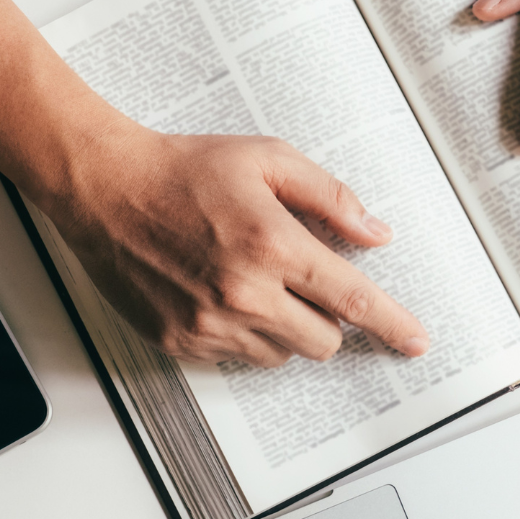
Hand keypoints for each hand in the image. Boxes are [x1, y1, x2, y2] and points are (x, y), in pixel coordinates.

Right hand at [37, 126, 429, 366]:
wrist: (103, 188)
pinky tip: (219, 293)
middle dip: (327, 318)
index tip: (416, 342)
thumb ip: (330, 198)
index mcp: (272, 245)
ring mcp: (209, 323)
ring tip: (252, 281)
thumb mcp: (269, 160)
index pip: (353, 300)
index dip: (392, 324)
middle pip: (323, 341)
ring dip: (284, 328)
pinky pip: (238, 358)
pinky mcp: (180, 342)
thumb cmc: (183, 169)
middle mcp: (243, 292)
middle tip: (302, 282)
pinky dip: (243, 334)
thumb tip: (375, 234)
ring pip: (282, 355)